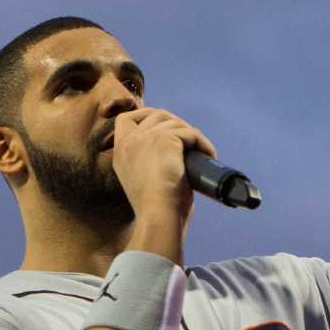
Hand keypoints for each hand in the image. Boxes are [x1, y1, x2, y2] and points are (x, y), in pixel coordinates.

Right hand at [106, 106, 215, 229]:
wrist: (158, 215)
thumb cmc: (156, 208)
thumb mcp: (143, 179)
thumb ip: (148, 161)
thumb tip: (175, 148)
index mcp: (121, 153)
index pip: (125, 119)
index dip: (144, 116)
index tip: (162, 127)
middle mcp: (128, 142)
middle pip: (155, 114)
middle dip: (176, 123)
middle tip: (190, 141)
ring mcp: (145, 138)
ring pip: (175, 122)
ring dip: (192, 135)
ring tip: (201, 153)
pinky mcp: (164, 139)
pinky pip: (191, 133)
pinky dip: (203, 144)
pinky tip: (209, 155)